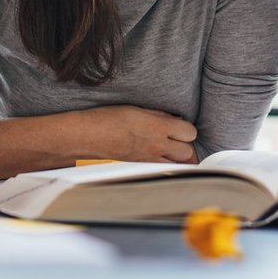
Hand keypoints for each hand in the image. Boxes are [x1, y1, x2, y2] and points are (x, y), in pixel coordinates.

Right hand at [82, 105, 198, 163]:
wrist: (88, 136)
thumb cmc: (107, 119)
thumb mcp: (137, 110)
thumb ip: (159, 116)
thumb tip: (175, 120)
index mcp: (157, 127)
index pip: (190, 132)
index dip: (187, 129)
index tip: (180, 126)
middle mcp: (156, 145)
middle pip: (188, 151)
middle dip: (185, 143)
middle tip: (176, 137)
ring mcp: (149, 159)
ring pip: (178, 164)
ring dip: (177, 156)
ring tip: (168, 147)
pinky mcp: (141, 167)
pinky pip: (163, 168)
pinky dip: (166, 164)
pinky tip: (158, 155)